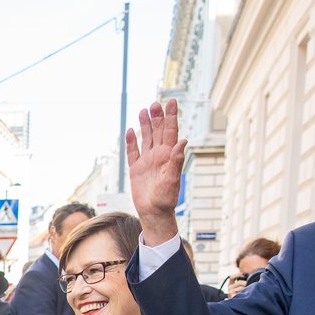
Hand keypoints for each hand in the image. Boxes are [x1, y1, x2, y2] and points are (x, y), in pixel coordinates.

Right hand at [125, 99, 185, 246]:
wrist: (154, 213)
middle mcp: (158, 155)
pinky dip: (132, 142)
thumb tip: (183, 141)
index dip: (171, 116)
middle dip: (157, 117)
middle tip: (155, 104)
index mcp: (168, 156)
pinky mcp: (136, 169)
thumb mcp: (172, 180)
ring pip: (146, 138)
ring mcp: (147, 161)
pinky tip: (131, 131)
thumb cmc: (166, 199)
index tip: (171, 101)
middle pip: (158, 131)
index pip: (171, 131)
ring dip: (145, 125)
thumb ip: (176, 160)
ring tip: (143, 111)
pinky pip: (133, 152)